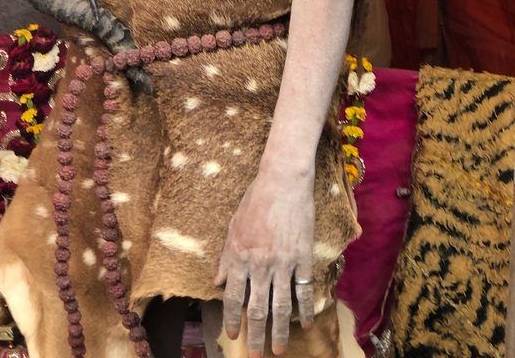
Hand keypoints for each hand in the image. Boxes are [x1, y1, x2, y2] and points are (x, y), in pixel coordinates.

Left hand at [216, 164, 314, 356]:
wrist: (283, 182)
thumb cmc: (255, 200)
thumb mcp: (233, 227)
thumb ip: (226, 257)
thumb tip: (218, 281)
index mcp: (240, 256)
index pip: (234, 298)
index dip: (233, 320)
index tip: (233, 336)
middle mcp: (260, 265)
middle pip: (257, 309)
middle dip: (255, 335)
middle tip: (255, 355)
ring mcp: (283, 263)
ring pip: (281, 306)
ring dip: (279, 330)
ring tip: (278, 348)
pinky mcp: (302, 258)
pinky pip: (303, 290)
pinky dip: (304, 309)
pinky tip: (304, 323)